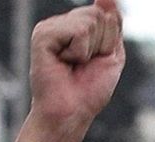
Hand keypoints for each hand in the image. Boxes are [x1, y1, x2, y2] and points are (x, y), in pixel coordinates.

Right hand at [28, 0, 124, 125]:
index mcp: (77, 27)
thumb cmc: (89, 90)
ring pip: (91, 20)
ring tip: (74, 64)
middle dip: (102, 44)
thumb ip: (112, 22)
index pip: (107, 15)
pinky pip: (78, 30)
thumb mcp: (110, 53)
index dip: (109, 41)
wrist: (71, 113)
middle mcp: (62, 23)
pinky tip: (64, 62)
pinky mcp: (42, 35)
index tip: (95, 61)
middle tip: (84, 65)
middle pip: (100, 15)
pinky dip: (79, 52)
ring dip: (91, 49)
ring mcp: (50, 28)